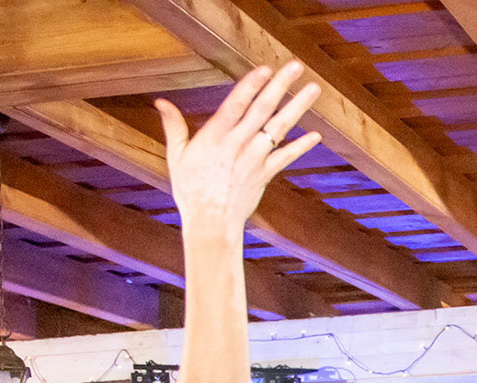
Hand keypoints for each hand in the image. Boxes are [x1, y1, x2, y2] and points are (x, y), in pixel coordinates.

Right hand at [156, 62, 321, 233]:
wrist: (211, 223)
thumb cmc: (191, 190)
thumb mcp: (176, 157)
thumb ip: (174, 127)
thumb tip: (160, 102)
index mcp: (215, 136)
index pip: (236, 104)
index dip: (251, 85)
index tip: (265, 68)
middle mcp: (238, 144)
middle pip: (262, 109)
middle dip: (280, 86)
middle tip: (295, 65)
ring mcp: (255, 159)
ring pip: (279, 128)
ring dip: (297, 107)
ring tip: (313, 89)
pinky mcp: (265, 174)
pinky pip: (286, 156)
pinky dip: (301, 146)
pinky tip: (316, 134)